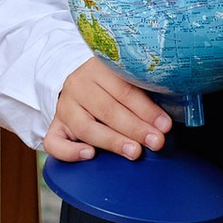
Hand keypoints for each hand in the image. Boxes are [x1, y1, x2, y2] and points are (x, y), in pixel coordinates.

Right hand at [43, 58, 172, 161]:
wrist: (78, 81)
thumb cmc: (112, 85)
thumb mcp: (126, 78)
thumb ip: (143, 93)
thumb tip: (167, 120)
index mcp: (99, 68)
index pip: (124, 89)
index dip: (146, 110)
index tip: (165, 126)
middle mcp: (78, 85)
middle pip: (107, 109)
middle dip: (135, 128)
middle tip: (155, 142)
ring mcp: (64, 106)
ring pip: (85, 127)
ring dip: (112, 141)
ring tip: (133, 151)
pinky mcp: (54, 125)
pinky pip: (54, 142)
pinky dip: (70, 152)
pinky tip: (89, 155)